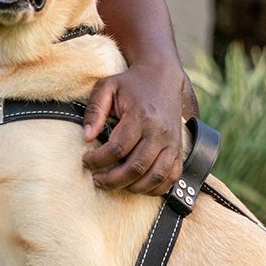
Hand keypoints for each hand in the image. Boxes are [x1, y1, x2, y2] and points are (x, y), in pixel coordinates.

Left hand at [82, 58, 197, 194]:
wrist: (162, 77)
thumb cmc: (130, 83)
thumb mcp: (106, 87)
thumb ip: (94, 110)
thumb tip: (86, 137)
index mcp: (140, 116)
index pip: (117, 148)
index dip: (98, 160)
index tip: (86, 160)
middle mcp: (159, 132)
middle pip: (136, 167)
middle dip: (112, 179)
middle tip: (97, 179)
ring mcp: (172, 142)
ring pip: (155, 177)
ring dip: (132, 187)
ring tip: (114, 184)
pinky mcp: (179, 149)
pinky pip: (171, 177)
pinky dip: (155, 188)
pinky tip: (138, 186)